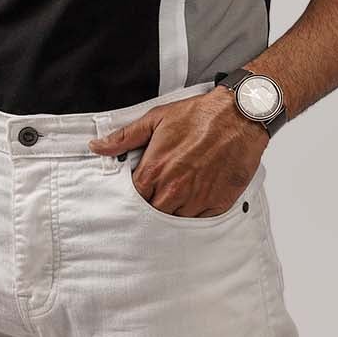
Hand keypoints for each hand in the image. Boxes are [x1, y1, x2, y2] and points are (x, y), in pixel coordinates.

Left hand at [87, 88, 266, 216]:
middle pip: (153, 213)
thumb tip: (97, 146)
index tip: (141, 189)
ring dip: (174, 210)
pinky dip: (196, 212)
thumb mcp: (157, 119)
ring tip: (180, 193)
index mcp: (155, 171)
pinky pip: (199, 220)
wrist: (240, 116)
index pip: (133, 199)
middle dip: (154, 204)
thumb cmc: (200, 116)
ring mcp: (196, 199)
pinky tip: (198, 196)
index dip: (135, 196)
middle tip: (161, 191)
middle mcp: (174, 189)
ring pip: (175, 219)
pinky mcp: (217, 204)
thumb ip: (125, 137)